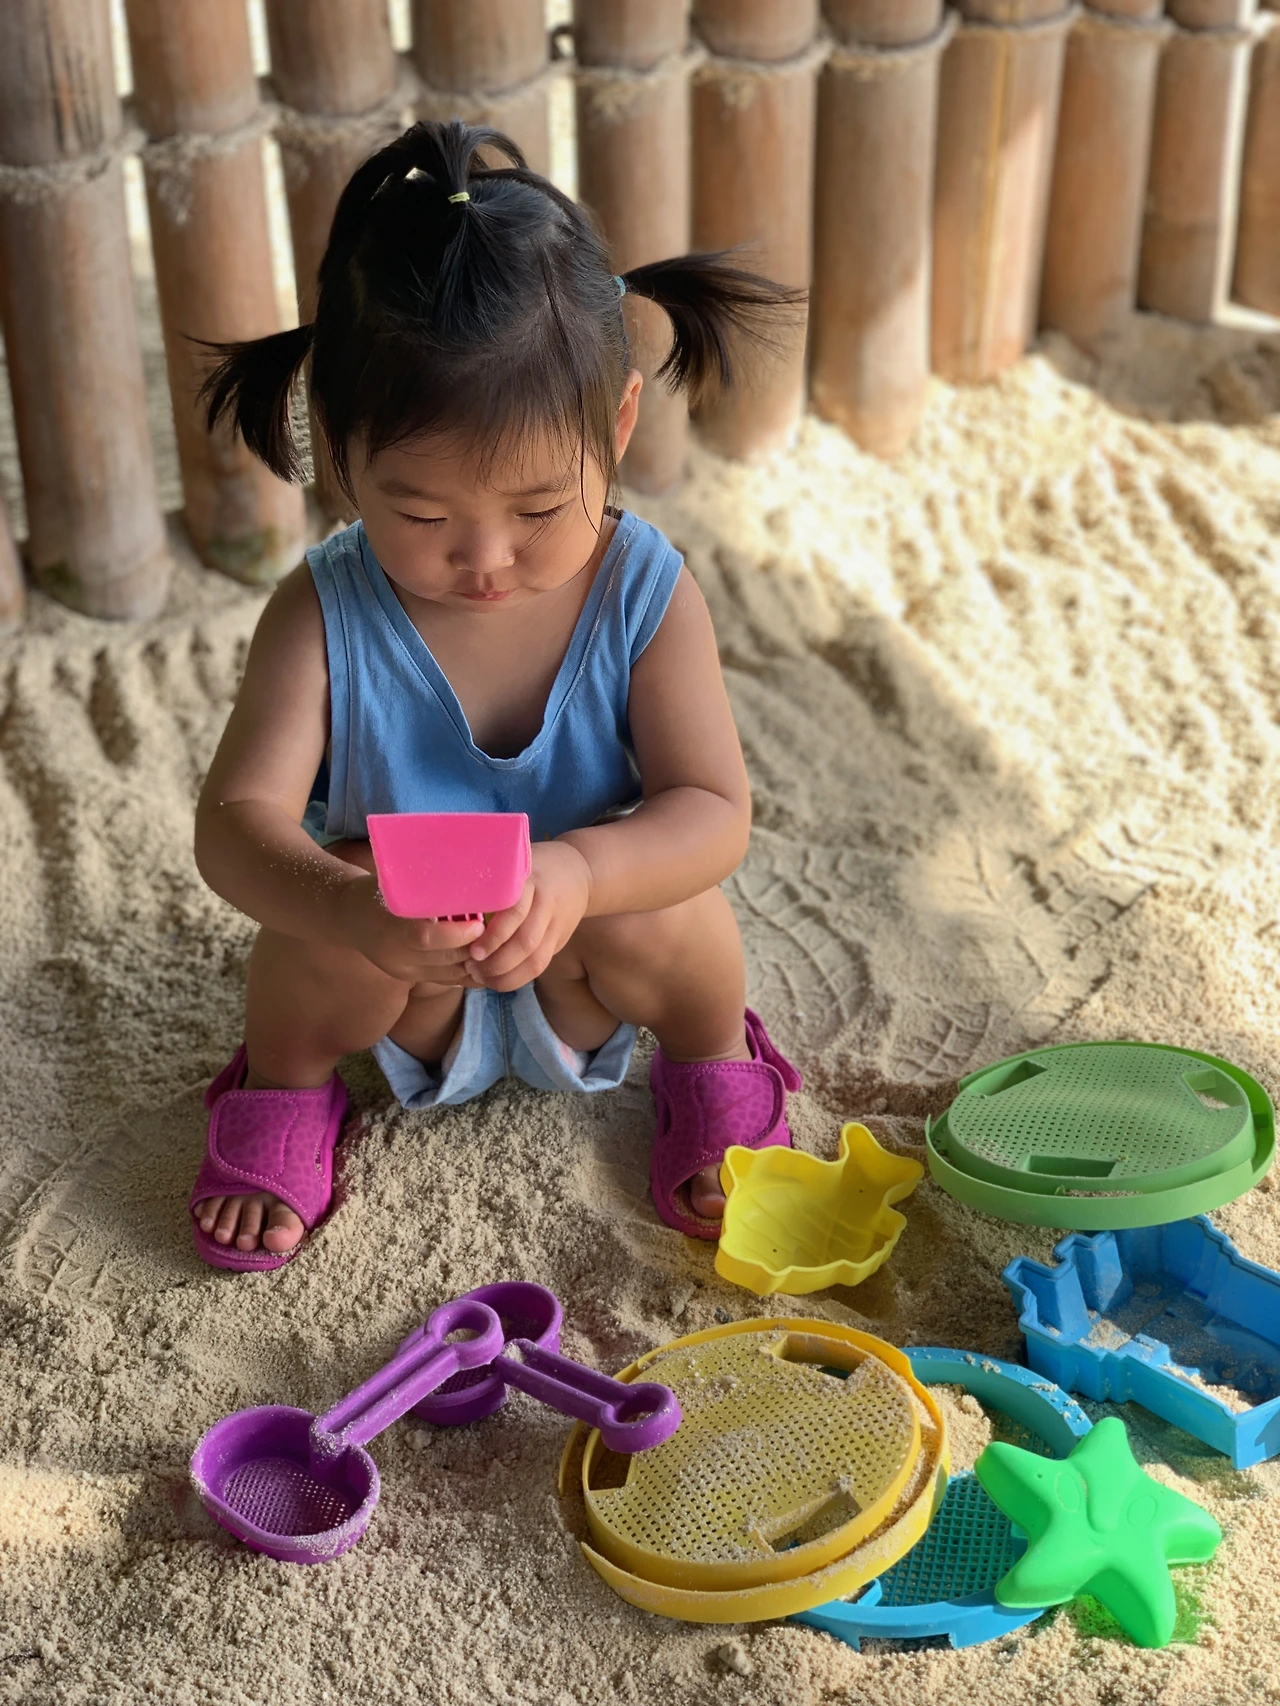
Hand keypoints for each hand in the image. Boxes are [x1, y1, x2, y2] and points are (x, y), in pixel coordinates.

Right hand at [333, 873, 485, 984]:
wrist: (347, 916)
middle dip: (475, 950)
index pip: (427, 937)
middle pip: (443, 959)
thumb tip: (470, 882)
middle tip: (500, 936)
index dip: (457, 933)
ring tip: (499, 949)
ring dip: (476, 964)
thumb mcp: (397, 884)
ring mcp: (401, 970)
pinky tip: (486, 963)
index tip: (480, 922)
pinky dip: (468, 973)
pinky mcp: (408, 979)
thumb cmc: (378, 891)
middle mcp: (394, 954)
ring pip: (448, 975)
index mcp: (389, 925)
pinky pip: (444, 980)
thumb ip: (427, 890)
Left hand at [465, 841, 591, 992]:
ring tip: (481, 977)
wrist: (579, 873)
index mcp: (531, 881)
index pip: (515, 912)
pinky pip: (541, 966)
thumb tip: (447, 906)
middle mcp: (547, 904)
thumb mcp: (512, 867)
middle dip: (496, 961)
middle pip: (525, 941)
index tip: (472, 949)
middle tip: (470, 967)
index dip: (494, 936)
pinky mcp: (560, 941)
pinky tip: (498, 980)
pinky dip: (518, 978)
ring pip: (535, 959)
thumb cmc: (530, 869)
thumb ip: (489, 885)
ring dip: (506, 975)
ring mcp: (557, 925)